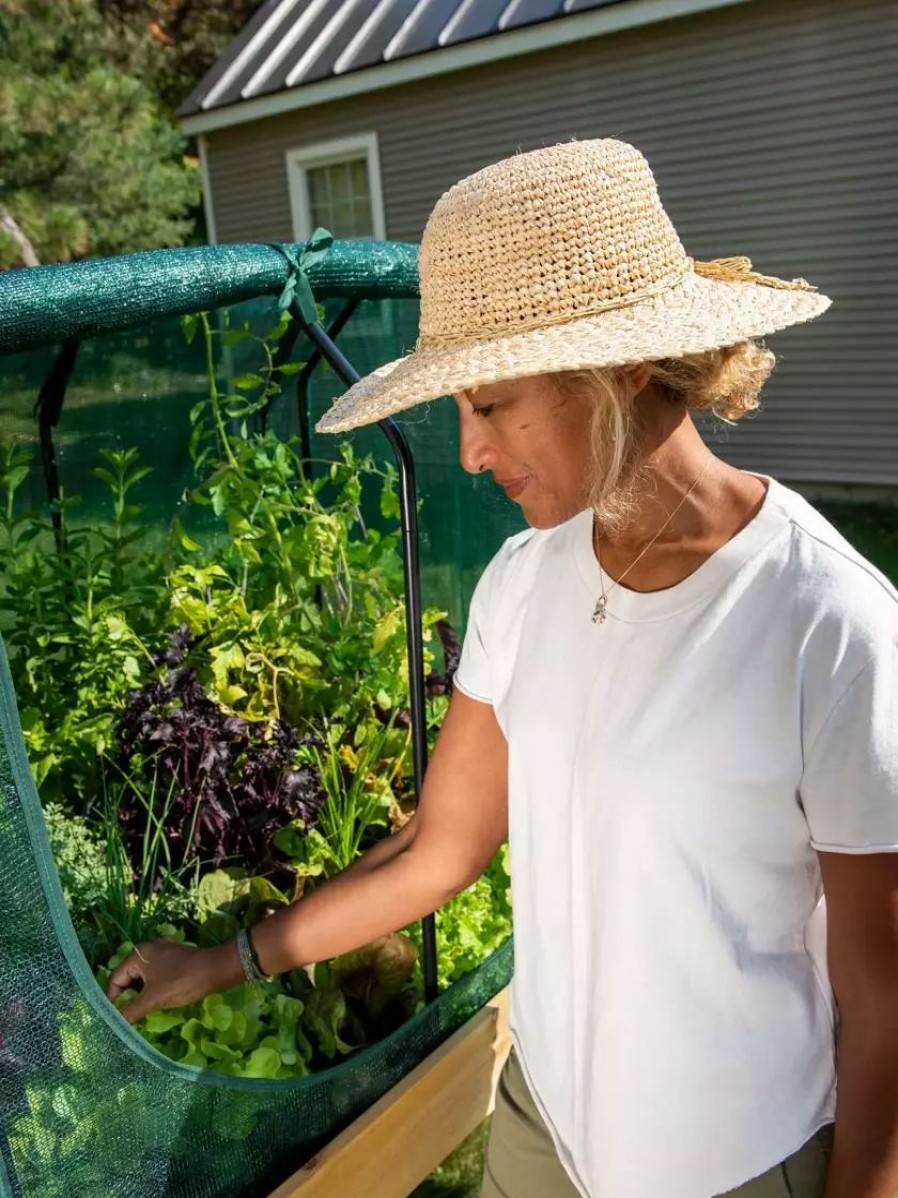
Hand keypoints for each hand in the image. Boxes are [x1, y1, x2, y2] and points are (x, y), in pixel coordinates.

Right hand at [106, 937, 239, 1024]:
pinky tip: (153, 1002)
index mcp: (138, 955)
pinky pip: (154, 975)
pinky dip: (150, 988)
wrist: (217, 969)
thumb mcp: (154, 999)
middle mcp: (146, 950)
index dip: (112, 1001)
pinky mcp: (172, 959)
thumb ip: (130, 1011)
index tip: (113, 1020)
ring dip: (138, 994)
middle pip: (126, 977)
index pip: (114, 980)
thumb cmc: (183, 981)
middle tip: (125, 1019)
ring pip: (141, 977)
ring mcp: (161, 952)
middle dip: (125, 998)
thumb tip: (113, 1025)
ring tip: (138, 1014)